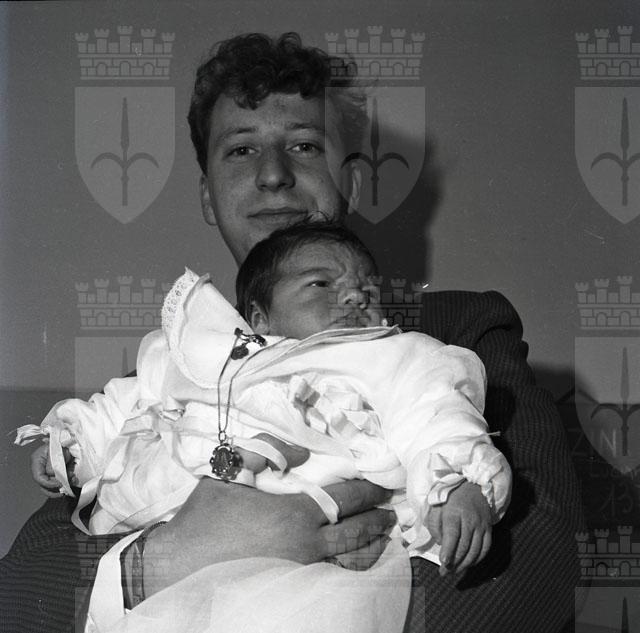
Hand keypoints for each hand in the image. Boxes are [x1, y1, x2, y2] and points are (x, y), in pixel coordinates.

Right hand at [30, 443, 69, 497]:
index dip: (48, 483)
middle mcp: (41, 469)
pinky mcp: (58, 474)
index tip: (60, 483)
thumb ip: (53, 463)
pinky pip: (60, 483)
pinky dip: (67, 483)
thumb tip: (52, 475)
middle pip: (43, 485)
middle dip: (56, 487)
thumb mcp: (57, 451)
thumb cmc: (62, 443)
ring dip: (63, 486)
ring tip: (72, 480)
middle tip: (67, 485)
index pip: (39, 477)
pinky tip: (74, 479)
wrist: (71, 440)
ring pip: (52, 487)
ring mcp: (49, 472)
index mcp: (37, 461)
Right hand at [142, 436, 392, 596]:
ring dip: (369, 546)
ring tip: (382, 537)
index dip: (365, 490)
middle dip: (375, 519)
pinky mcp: (289, 586)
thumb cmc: (204, 517)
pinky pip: (329, 577)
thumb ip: (264, 451)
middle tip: (390, 511)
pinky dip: (348, 567)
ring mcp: (298, 569)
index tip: (379, 484)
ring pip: (347, 560)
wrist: (178, 565)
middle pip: (353, 532)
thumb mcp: (228, 472)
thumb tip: (300, 451)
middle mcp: (304, 544)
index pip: (343, 499)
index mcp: (293, 513)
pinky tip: (353, 562)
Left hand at [426, 481, 491, 575]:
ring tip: (454, 572)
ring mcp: (481, 525)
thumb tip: (441, 543)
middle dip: (454, 562)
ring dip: (465, 564)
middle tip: (445, 572)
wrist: (473, 486)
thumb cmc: (451, 497)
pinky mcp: (489, 529)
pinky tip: (469, 564)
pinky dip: (477, 559)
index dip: (449, 550)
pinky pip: (485, 548)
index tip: (444, 562)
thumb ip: (435, 524)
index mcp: (455, 512)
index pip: (453, 534)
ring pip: (475, 550)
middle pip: (464, 546)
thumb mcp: (436, 505)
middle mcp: (470, 520)